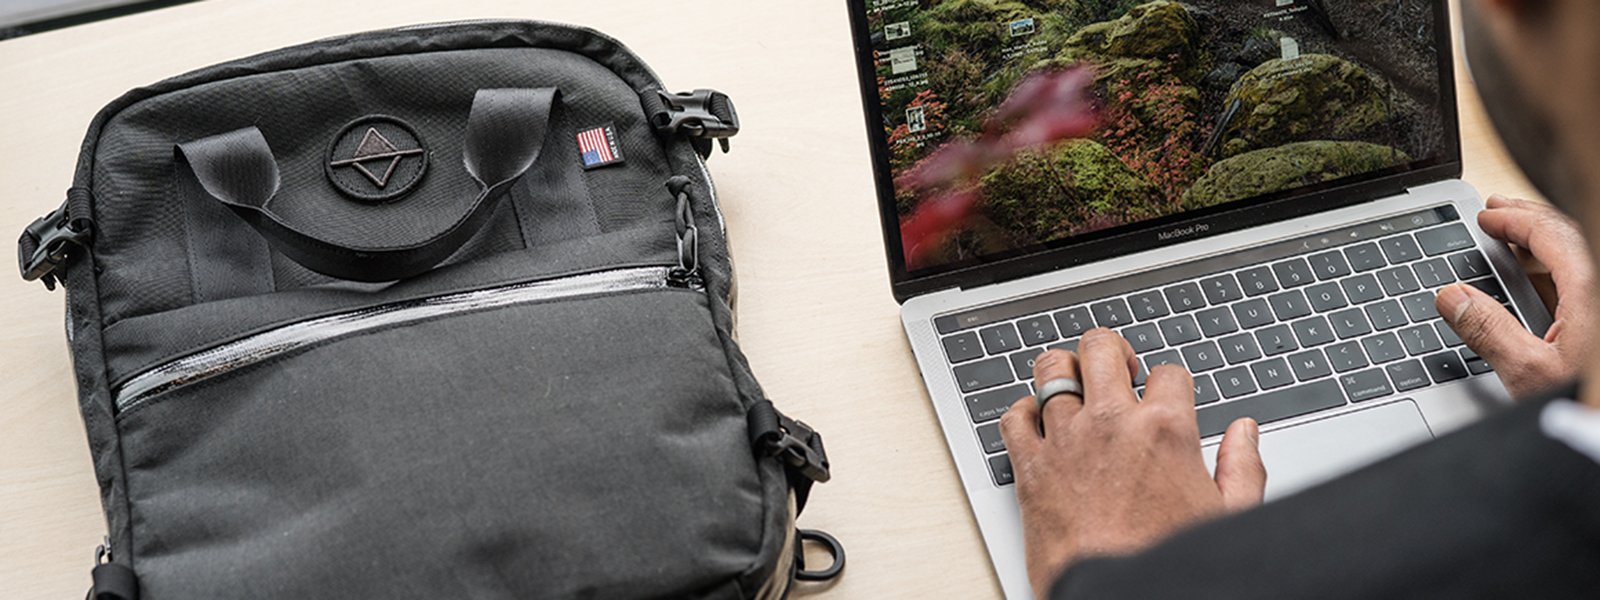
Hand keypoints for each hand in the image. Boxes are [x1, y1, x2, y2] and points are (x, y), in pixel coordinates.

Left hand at [998, 330, 1264, 595]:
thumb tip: (1245, 432)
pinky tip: (1038, 423)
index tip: (1165, 399)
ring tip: (1074, 386)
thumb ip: (1242, 467)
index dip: (1170, 384)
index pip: (1169, 372)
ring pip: (1051, 370)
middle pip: (1101, 348)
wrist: (1117, 599)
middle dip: (1111, 352)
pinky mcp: (1030, 467)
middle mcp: (1111, 424)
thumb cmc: (1165, 561)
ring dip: (1063, 372)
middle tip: (1116, 373)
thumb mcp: (1228, 517)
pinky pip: (1013, 416)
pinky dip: (1022, 413)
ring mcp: (1065, 441)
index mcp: (1165, 430)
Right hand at [1435, 195, 1595, 399]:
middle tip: (1498, 212)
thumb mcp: (1532, 374)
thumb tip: (1452, 298)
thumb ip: (1488, 331)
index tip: (1487, 215)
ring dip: (1545, 246)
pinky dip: (1560, 271)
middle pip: (1572, 237)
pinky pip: (1587, 281)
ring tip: (1512, 243)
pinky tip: (1539, 283)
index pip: (1552, 234)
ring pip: (1581, 260)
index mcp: (1593, 289)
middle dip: (1531, 221)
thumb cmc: (1595, 408)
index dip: (1515, 220)